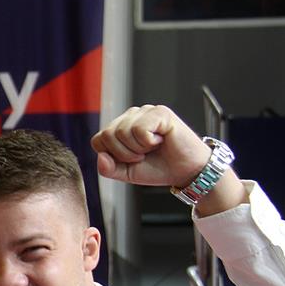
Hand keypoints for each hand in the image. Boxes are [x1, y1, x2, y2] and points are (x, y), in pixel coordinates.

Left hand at [91, 104, 212, 188]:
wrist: (186, 171)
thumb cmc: (159, 168)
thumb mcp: (127, 173)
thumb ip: (108, 168)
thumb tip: (100, 157)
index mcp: (120, 128)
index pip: (98, 140)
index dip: (113, 156)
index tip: (132, 160)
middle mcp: (131, 116)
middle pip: (107, 135)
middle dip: (125, 154)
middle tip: (143, 155)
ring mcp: (144, 111)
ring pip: (122, 132)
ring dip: (138, 149)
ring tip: (153, 148)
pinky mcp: (159, 112)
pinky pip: (139, 129)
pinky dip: (148, 142)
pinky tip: (160, 140)